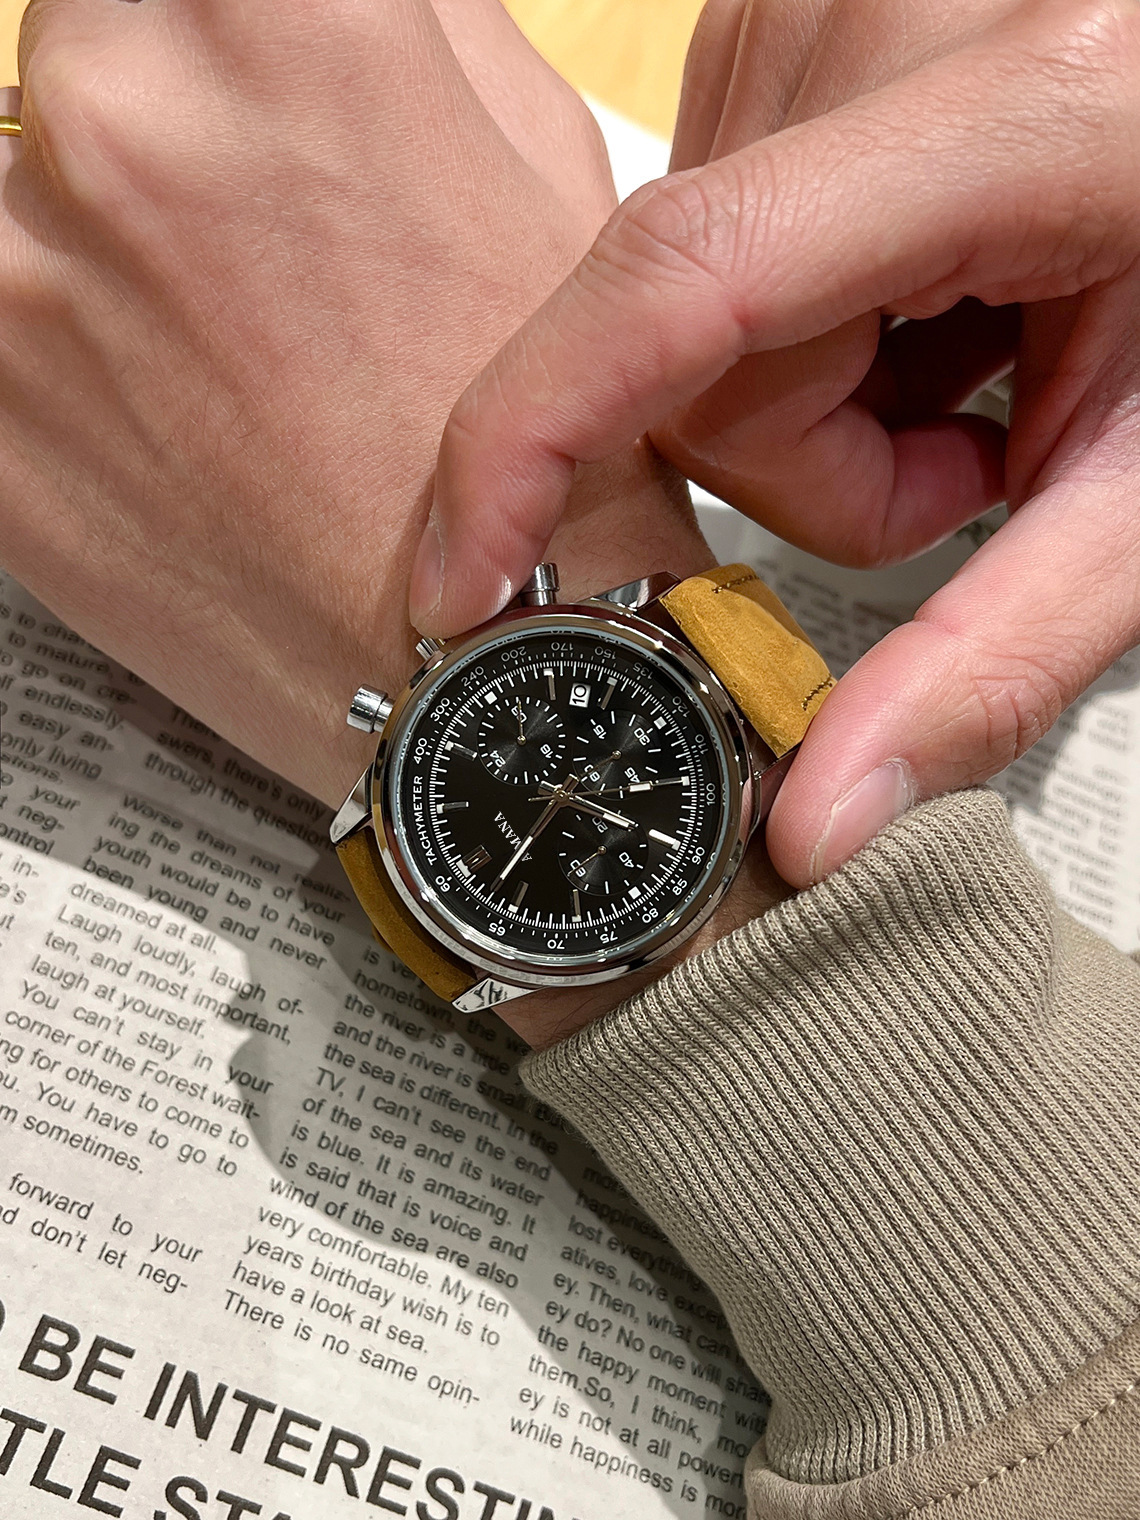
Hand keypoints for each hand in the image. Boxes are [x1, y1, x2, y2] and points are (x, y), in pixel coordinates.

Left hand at [0, 0, 707, 811]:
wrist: (490, 667)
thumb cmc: (545, 443)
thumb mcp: (535, 158)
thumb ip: (410, 25)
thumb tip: (315, 10)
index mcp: (289, 13)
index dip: (224, 40)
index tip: (237, 82)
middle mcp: (128, 110)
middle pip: (92, 36)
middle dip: (161, 107)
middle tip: (240, 229)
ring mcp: (21, 261)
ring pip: (21, 177)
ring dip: (97, 234)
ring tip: (214, 353)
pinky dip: (57, 349)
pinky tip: (160, 418)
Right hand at [415, 0, 1139, 886]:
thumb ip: (998, 657)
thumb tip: (819, 822)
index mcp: (1024, 114)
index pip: (683, 275)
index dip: (530, 437)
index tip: (464, 582)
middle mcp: (890, 28)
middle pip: (696, 356)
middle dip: (810, 469)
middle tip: (965, 463)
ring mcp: (822, 20)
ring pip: (690, 321)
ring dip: (811, 401)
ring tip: (965, 374)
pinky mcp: (790, 45)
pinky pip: (713, 255)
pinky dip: (808, 328)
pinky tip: (926, 310)